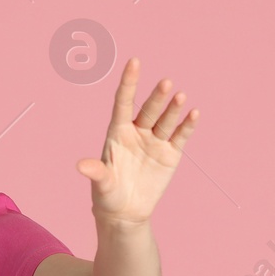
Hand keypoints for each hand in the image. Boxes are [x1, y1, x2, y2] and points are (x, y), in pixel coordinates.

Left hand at [76, 57, 198, 225]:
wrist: (125, 213)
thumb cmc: (107, 196)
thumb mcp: (101, 184)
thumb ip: (95, 172)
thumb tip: (81, 166)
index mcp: (117, 132)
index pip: (123, 101)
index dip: (129, 82)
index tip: (134, 62)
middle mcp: (137, 132)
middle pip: (148, 110)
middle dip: (157, 97)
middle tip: (165, 84)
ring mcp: (155, 141)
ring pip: (165, 120)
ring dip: (173, 108)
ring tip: (180, 97)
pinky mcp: (170, 154)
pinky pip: (180, 136)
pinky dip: (187, 125)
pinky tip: (193, 113)